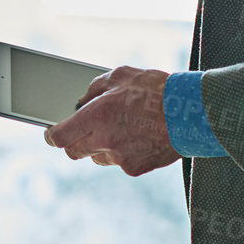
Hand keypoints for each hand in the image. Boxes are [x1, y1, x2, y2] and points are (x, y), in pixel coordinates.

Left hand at [44, 65, 180, 176]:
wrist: (193, 113)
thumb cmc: (157, 90)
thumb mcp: (121, 75)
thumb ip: (95, 88)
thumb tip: (82, 100)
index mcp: (97, 116)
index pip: (59, 136)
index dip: (51, 135)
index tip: (50, 132)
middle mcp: (104, 141)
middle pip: (73, 152)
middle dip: (73, 141)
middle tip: (80, 130)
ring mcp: (120, 157)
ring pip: (97, 158)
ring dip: (99, 146)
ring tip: (118, 128)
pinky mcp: (135, 168)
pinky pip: (119, 162)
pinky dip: (122, 152)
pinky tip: (137, 136)